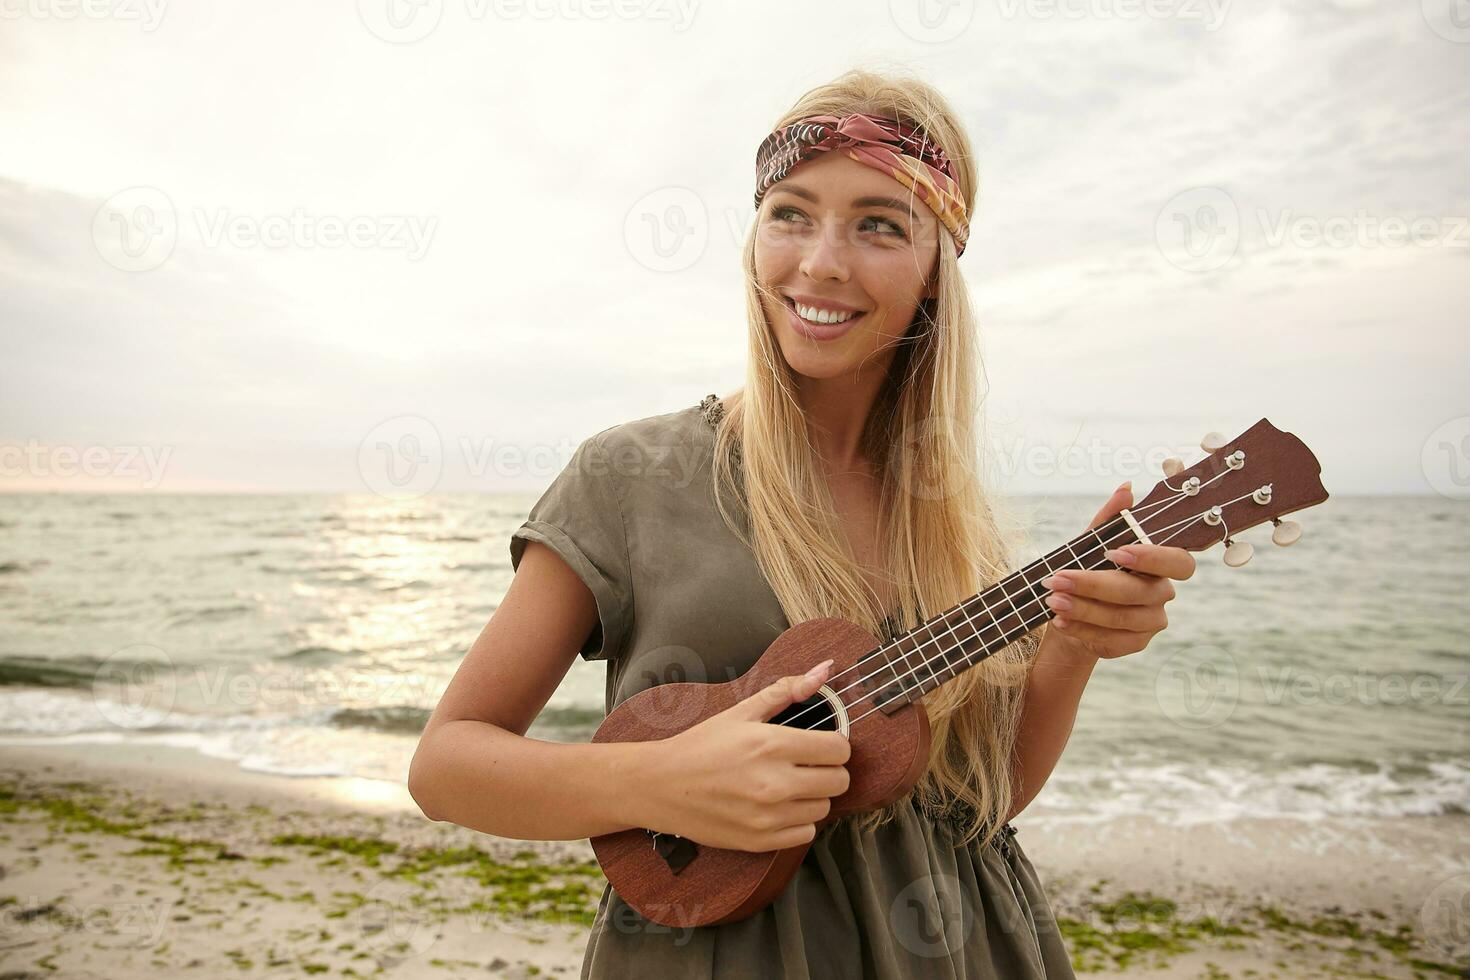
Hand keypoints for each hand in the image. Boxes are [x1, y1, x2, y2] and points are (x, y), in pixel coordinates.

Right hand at [644, 660, 851, 852]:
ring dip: (814, 796)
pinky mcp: (760, 841)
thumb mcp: (741, 712)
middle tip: (807, 764)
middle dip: (828, 769)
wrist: (661, 786)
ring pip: (825, 808)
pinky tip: (779, 806)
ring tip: (789, 784)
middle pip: (839, 781)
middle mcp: (774, 783)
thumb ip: (786, 691)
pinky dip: (799, 821)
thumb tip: (823, 672)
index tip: (822, 744)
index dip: (835, 744)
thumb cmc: (702, 745)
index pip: (839, 749)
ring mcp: (768, 816)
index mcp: (772, 744)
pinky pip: (807, 833)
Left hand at [1040, 482, 1195, 660]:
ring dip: (1083, 609)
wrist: (1072, 613)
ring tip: (1053, 600)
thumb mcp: (1091, 543)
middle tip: (1057, 579)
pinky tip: (1060, 621)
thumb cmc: (1088, 571)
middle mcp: (1161, 593)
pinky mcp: (1135, 643)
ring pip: (1122, 617)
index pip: (1179, 562)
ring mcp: (1151, 621)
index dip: (1153, 558)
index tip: (1114, 552)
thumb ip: (1109, 519)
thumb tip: (1126, 489)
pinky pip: (1111, 639)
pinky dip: (1082, 629)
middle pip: (1137, 592)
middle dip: (1093, 584)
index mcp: (1160, 565)